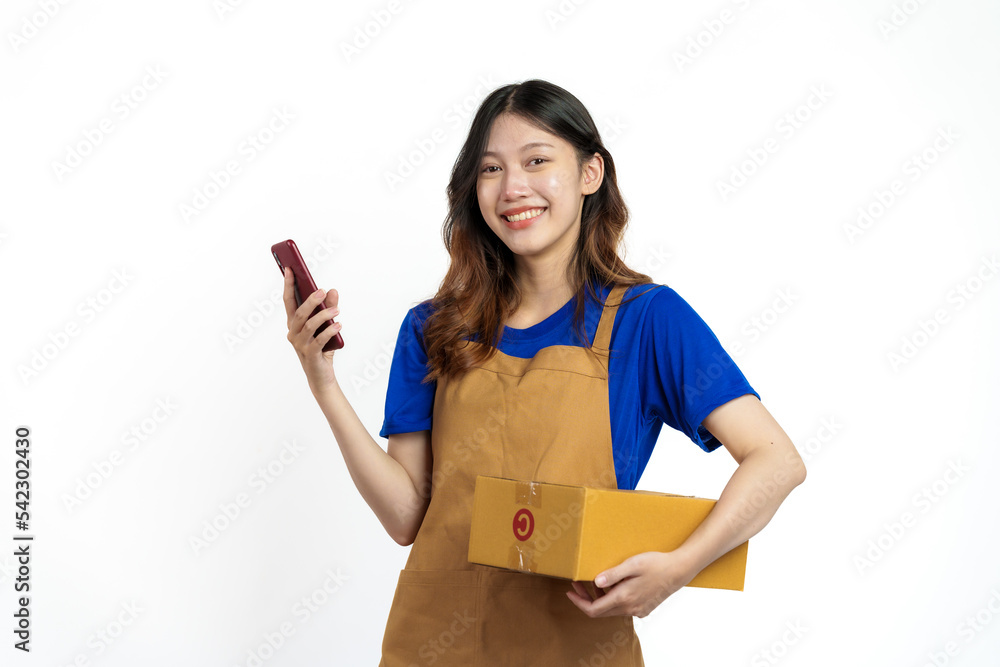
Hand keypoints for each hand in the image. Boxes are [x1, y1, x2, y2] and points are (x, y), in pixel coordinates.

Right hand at [282, 267, 342, 395]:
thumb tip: (332, 290)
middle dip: (310, 300)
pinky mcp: (310, 354)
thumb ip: (328, 308)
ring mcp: (300, 344)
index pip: (288, 301)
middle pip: (299, 312)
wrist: (321, 376)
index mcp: (294, 324)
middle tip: (322, 291)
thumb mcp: (326, 326)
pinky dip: (329, 331)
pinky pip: (319, 339)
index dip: (288, 285)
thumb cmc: (321, 349)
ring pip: (309, 325)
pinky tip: (339, 325)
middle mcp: (293, 333)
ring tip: (337, 310)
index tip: (289, 269)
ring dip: (324, 315)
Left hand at [565, 551, 695, 617]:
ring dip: (600, 598)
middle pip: (601, 611)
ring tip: (593, 581)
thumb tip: (595, 582)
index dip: (579, 603)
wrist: (679, 570)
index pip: (594, 609)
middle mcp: (630, 608)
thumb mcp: (632, 564)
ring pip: (612, 609)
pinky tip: (613, 585)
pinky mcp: (644, 608)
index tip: (570, 593)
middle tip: (578, 584)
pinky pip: (623, 607)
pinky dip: (613, 599)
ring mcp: (638, 610)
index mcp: (624, 598)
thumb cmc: (656, 564)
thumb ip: (613, 574)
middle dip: (586, 599)